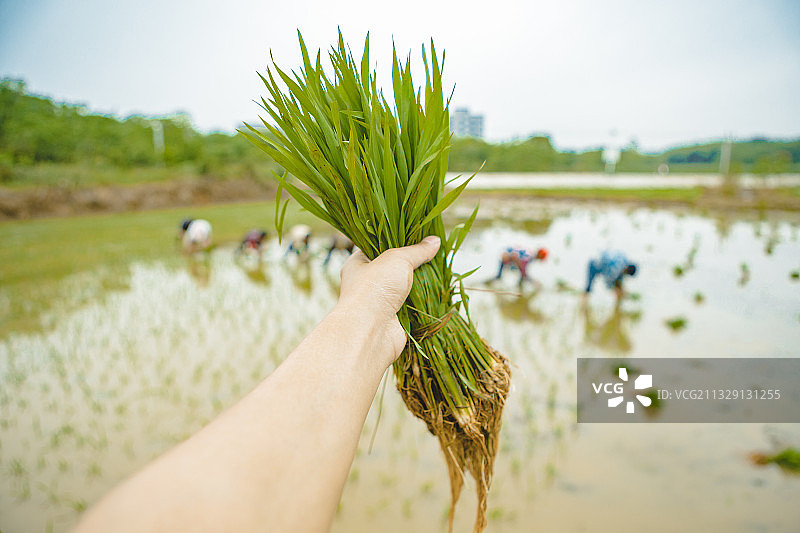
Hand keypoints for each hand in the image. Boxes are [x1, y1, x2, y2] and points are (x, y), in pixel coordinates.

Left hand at [336, 236, 439, 363]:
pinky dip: (422, 301)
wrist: (370, 331)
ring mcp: (379, 302)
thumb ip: (417, 250)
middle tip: (430, 253)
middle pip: (393, 268)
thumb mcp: (397, 259)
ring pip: (404, 287)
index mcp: (358, 264)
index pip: (377, 247)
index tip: (416, 236)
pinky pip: (411, 305)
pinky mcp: (393, 318)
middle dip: (411, 263)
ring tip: (437, 269)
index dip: (396, 240)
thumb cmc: (374, 288)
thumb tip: (435, 240)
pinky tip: (436, 291)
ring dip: (418, 282)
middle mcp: (366, 283)